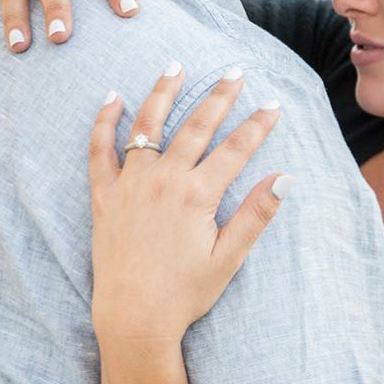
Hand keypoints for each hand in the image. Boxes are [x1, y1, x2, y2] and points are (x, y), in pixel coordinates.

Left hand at [90, 66, 288, 345]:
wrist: (133, 317)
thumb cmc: (184, 294)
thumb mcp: (228, 259)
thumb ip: (255, 216)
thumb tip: (283, 179)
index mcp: (197, 196)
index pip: (235, 149)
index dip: (257, 125)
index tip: (273, 104)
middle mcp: (163, 181)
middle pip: (196, 127)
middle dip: (218, 96)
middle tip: (234, 71)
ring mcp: (131, 185)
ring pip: (148, 125)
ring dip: (164, 93)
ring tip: (176, 67)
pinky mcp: (105, 196)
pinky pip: (100, 150)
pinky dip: (105, 122)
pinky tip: (113, 98)